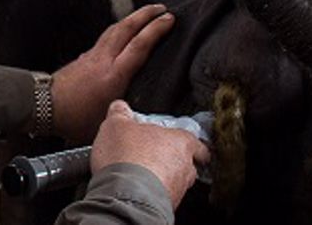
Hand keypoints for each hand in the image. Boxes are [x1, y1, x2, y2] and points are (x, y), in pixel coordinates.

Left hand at [51, 4, 174, 142]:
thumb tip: (141, 112)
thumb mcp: (109, 120)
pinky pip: (105, 38)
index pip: (139, 45)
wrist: (43, 106)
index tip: (169, 19)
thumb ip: (127, 110)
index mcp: (114, 75)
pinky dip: (117, 31)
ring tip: (144, 15)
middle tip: (161, 7)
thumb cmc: (74, 118)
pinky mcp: (83, 58)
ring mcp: (92, 56)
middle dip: (145, 14)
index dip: (156, 30)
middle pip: (126, 28)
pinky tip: (120, 34)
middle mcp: (103, 60)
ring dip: (131, 19)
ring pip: (114, 30)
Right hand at [91, 100, 209, 208]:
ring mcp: (178, 188)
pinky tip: (134, 187)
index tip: (178, 142)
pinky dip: (151, 191)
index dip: (186, 142)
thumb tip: (120, 107)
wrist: (125, 193)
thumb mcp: (116, 124)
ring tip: (138, 174)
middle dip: (170, 160)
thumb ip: (120, 113)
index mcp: (180, 142)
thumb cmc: (127, 156)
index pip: (195, 142)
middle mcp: (186, 166)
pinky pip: (162, 195)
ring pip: (174, 180)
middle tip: (150, 156)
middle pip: (186, 162)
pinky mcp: (166, 205)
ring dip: (160, 177)